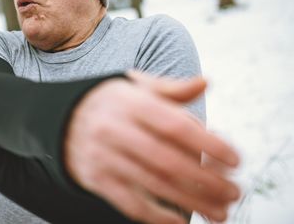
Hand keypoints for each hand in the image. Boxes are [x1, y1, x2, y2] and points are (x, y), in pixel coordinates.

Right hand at [64, 72, 239, 223]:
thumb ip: (170, 89)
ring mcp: (104, 157)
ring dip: (193, 202)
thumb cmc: (108, 102)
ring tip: (220, 211)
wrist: (58, 118)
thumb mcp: (134, 87)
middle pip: (168, 160)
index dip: (209, 144)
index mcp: (129, 103)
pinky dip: (158, 216)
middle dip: (207, 181)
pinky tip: (181, 221)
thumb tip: (206, 83)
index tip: (235, 159)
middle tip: (234, 191)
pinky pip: (130, 203)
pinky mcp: (96, 179)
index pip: (175, 125)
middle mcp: (115, 130)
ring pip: (154, 185)